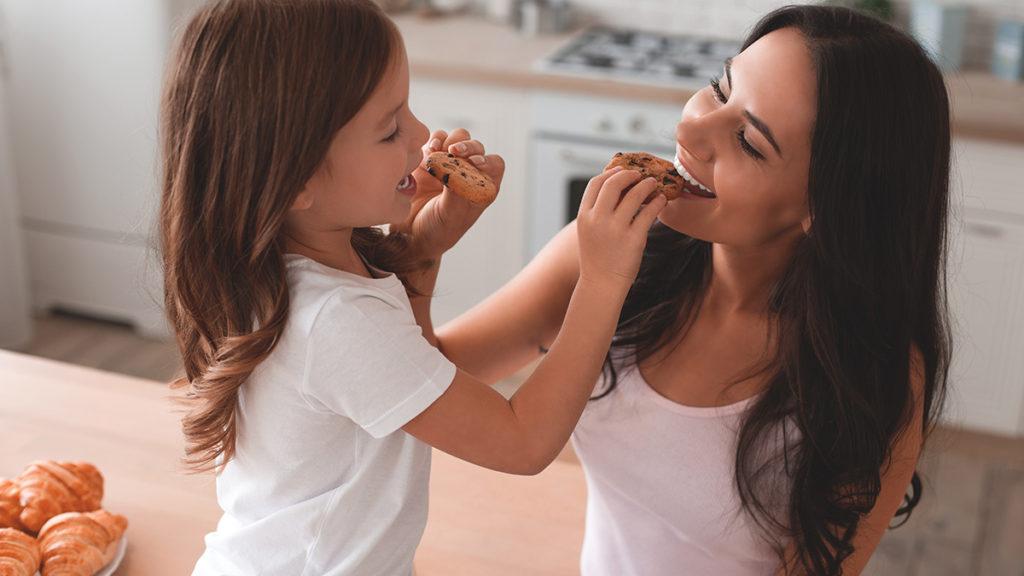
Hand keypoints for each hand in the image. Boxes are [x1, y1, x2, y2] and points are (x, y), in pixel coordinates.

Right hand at [390, 128, 505, 258]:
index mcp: (481, 187)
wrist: (409, 234)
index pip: (494, 164)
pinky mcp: (428, 159)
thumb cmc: (437, 231)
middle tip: (454, 151)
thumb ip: (456, 192)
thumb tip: (456, 167)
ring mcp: (448, 164)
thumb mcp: (450, 215)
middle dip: (467, 146)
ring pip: (456, 138)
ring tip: (436, 152)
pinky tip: (426, 153)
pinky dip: (431, 141)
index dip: (487, 160)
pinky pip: (434, 140)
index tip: (475, 163)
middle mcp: (468, 173)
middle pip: (475, 147)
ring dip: (449, 141)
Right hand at [575, 167, 667, 290]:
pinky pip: (648, 212)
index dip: (611, 173)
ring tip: (653, 184)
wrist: (602, 284)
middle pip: (613, 184)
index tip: (622, 171)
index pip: (596, 183)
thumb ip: (598, 210)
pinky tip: (660, 200)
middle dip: (629, 175)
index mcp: (584, 216)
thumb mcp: (590, 231)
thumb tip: (618, 186)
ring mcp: (615, 229)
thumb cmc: (598, 256)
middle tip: (640, 175)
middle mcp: (597, 220)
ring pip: (634, 195)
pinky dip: (657, 202)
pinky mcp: (633, 239)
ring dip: (646, 185)